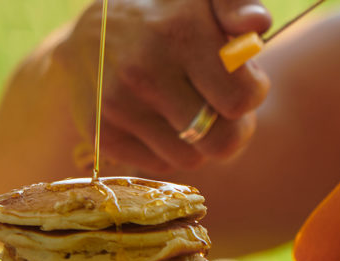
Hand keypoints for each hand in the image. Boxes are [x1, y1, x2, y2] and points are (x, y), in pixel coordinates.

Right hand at [53, 0, 270, 172]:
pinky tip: (159, 120)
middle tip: (222, 108)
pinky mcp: (100, 133)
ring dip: (198, 141)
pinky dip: (166, 149)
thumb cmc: (159, 14)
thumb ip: (236, 3)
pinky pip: (159, 165)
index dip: (252, 92)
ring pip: (191, 158)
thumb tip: (256, 26)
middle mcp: (144, 71)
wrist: (82, 35)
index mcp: (178, 32)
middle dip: (232, 128)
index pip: (242, 99)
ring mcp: (118, 106)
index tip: (240, 80)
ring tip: (188, 110)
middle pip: (220, 141)